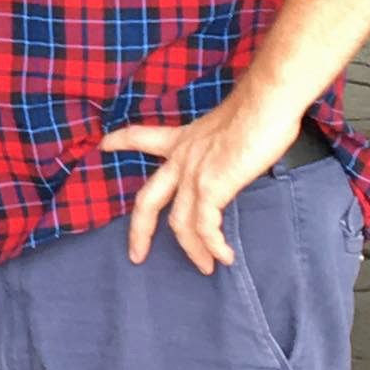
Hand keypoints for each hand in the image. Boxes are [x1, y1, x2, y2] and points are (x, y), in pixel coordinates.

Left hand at [101, 92, 301, 274]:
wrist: (266, 104)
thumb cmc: (257, 110)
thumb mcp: (227, 128)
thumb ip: (220, 147)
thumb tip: (234, 158)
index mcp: (183, 139)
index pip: (141, 137)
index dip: (120, 141)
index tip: (103, 144)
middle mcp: (182, 157)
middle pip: (147, 199)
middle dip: (139, 231)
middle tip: (136, 254)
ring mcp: (193, 173)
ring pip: (179, 223)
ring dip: (193, 250)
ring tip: (205, 266)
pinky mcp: (211, 187)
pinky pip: (205, 228)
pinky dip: (213, 246)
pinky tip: (224, 257)